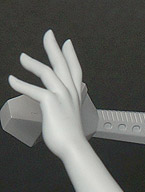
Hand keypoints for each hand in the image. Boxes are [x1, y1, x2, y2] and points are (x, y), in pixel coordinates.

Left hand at [9, 30, 86, 159]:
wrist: (74, 147)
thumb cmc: (71, 138)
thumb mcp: (71, 120)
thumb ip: (66, 111)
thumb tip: (60, 111)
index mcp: (75, 96)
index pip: (75, 71)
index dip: (71, 56)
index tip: (67, 44)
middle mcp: (70, 93)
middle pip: (62, 64)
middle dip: (54, 48)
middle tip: (49, 34)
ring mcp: (61, 96)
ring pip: (47, 72)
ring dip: (33, 63)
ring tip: (22, 57)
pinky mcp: (50, 102)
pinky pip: (33, 89)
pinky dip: (20, 84)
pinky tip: (12, 80)